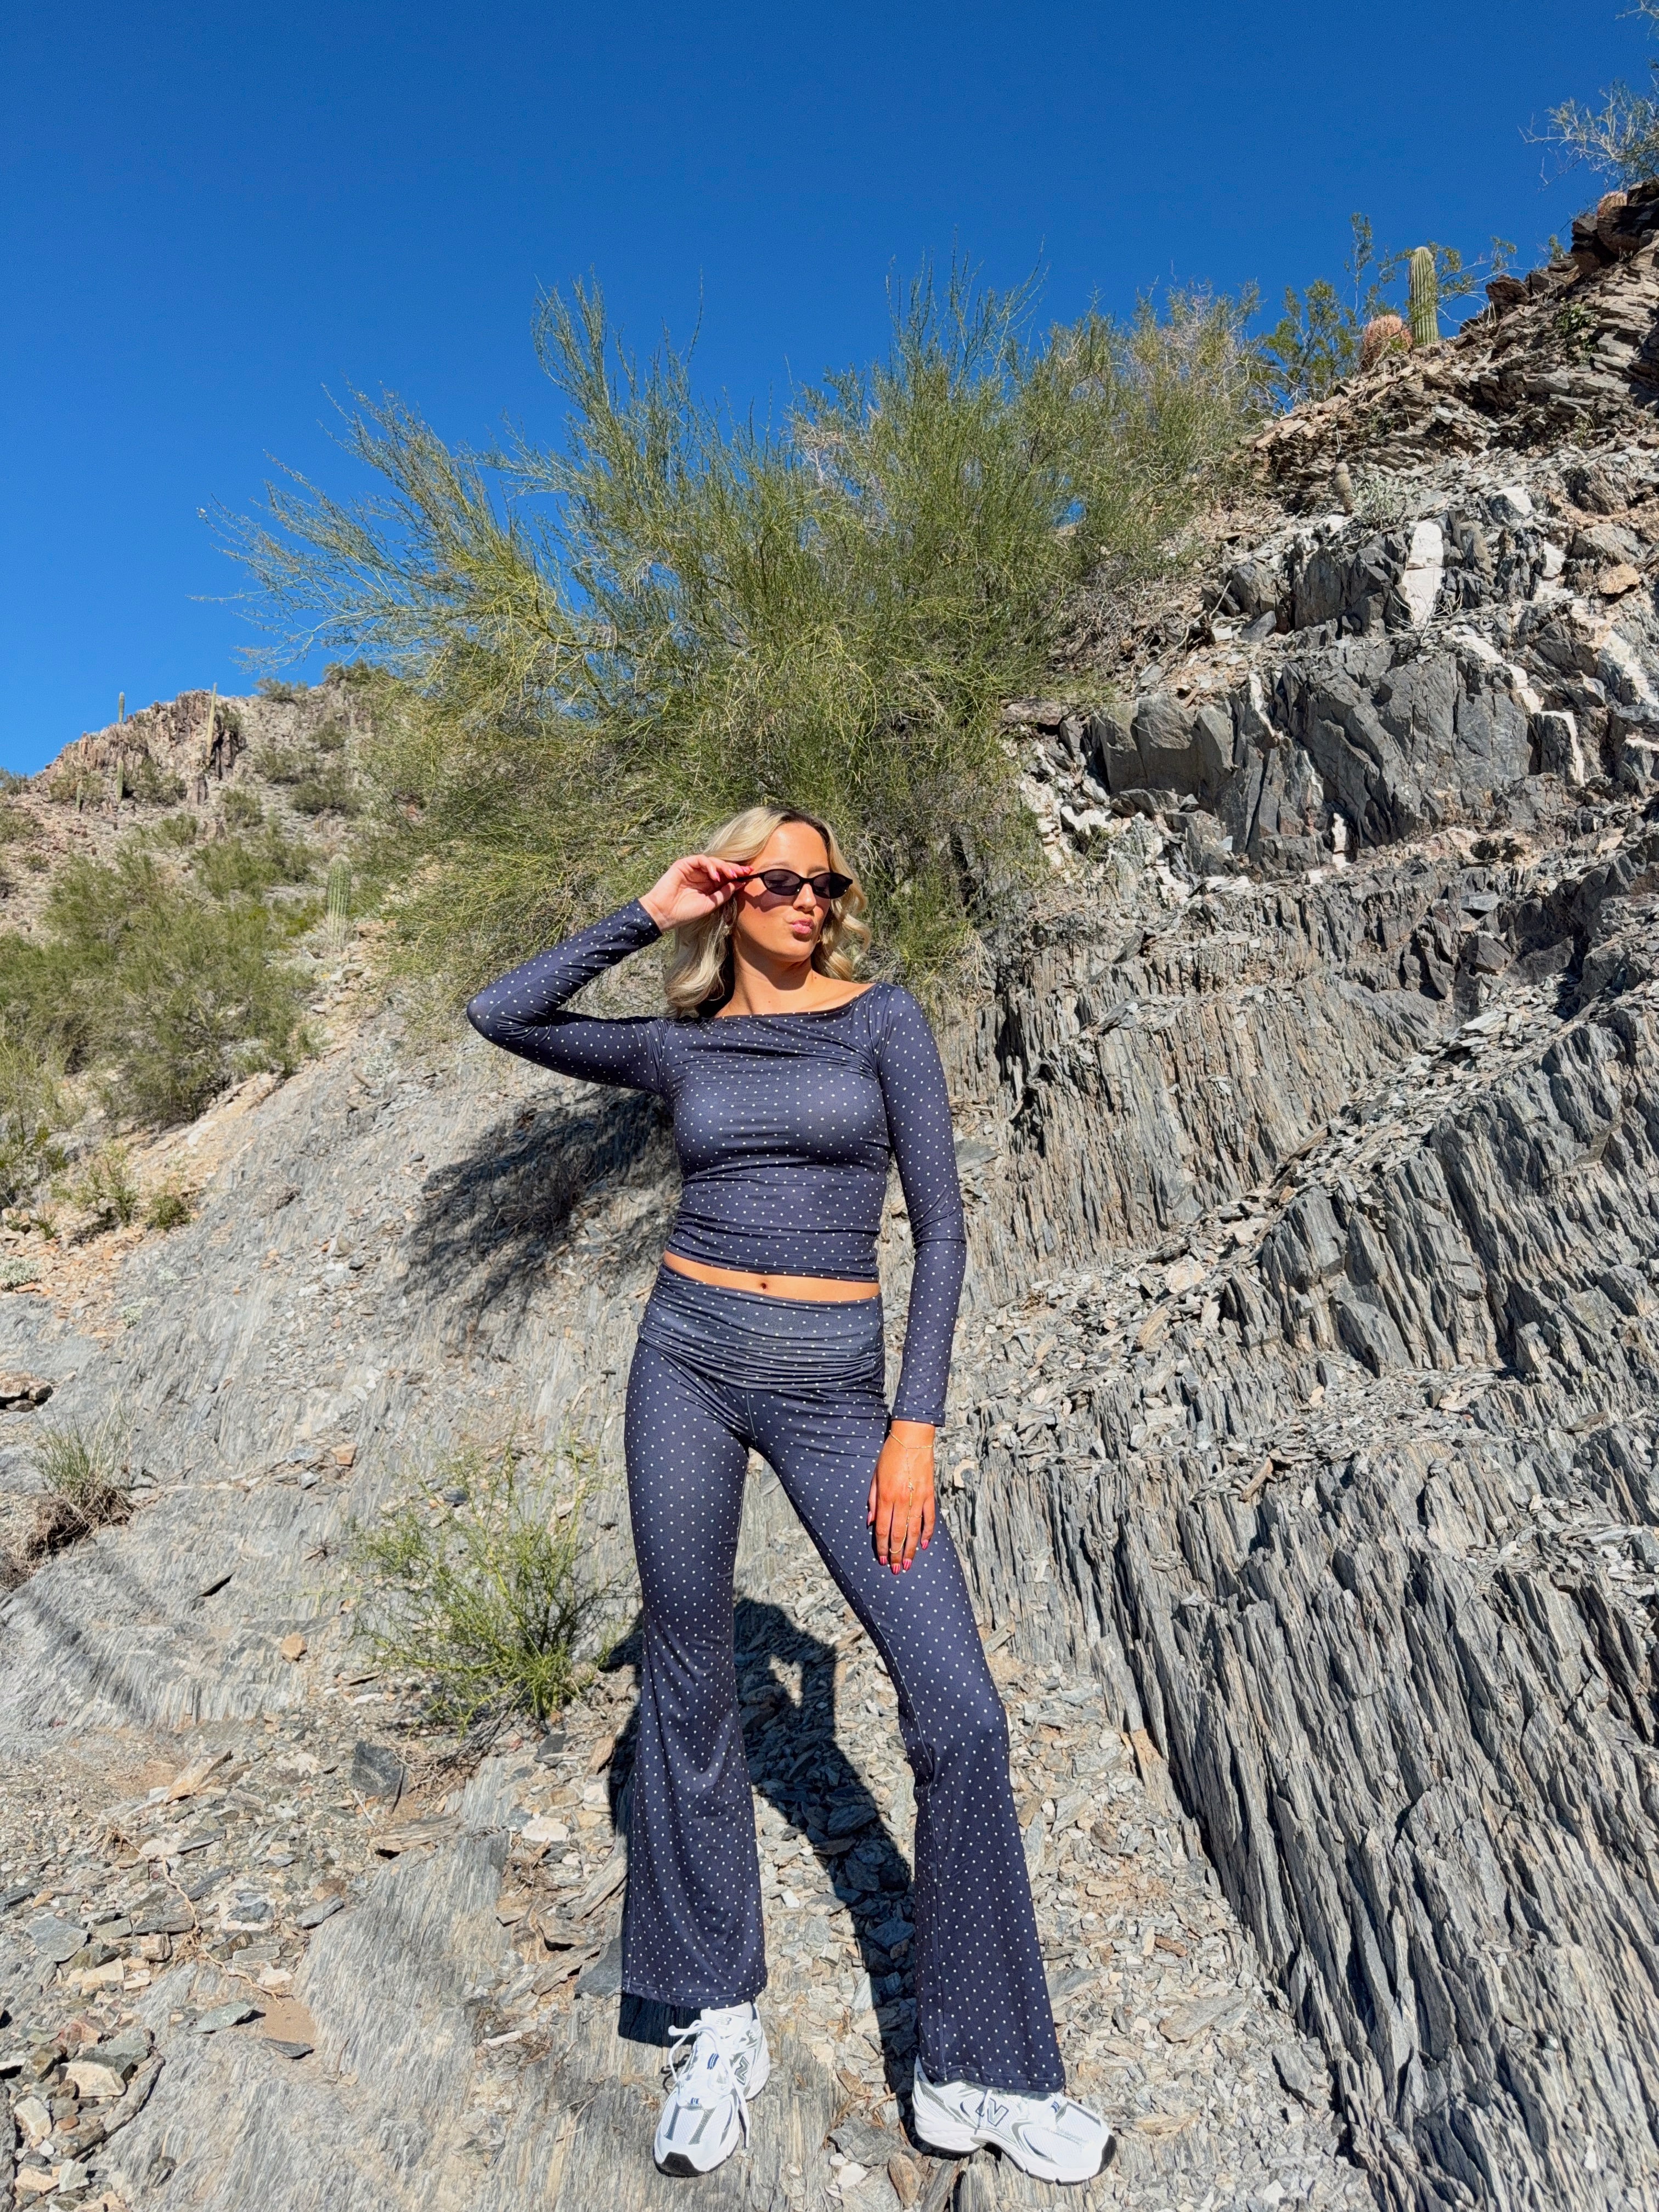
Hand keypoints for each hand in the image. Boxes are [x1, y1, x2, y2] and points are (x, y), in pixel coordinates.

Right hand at [639, 855, 750, 931]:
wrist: (665, 914)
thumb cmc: (686, 912)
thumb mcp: (711, 904)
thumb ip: (724, 893)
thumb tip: (741, 883)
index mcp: (708, 885)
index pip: (725, 876)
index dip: (737, 874)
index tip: (750, 874)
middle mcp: (701, 875)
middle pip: (721, 866)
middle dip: (734, 868)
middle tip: (745, 871)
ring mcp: (692, 869)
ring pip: (712, 861)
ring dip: (724, 867)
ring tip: (731, 875)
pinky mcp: (684, 864)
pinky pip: (700, 859)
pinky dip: (710, 865)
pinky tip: (715, 875)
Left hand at [867, 1421, 935, 1572]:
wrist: (912, 1438)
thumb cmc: (890, 1455)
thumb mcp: (875, 1476)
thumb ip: (872, 1500)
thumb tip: (870, 1522)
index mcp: (886, 1496)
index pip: (882, 1529)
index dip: (881, 1547)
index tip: (881, 1559)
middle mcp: (902, 1500)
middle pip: (897, 1534)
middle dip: (895, 1554)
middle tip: (894, 1570)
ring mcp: (918, 1498)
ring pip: (914, 1530)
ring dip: (911, 1549)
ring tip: (908, 1564)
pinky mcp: (930, 1494)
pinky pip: (929, 1518)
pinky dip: (928, 1532)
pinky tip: (924, 1545)